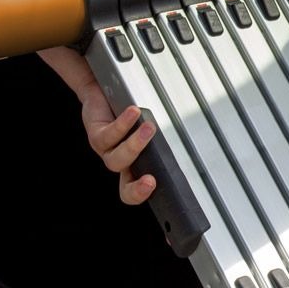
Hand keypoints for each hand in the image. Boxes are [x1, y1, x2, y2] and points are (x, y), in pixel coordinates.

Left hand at [82, 87, 157, 205]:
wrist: (98, 92)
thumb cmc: (124, 110)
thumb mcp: (145, 125)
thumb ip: (161, 136)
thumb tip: (193, 136)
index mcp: (134, 167)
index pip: (137, 193)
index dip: (144, 195)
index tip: (157, 186)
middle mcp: (120, 163)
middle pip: (125, 190)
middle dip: (137, 190)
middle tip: (151, 181)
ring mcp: (107, 151)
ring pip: (118, 160)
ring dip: (135, 146)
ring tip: (150, 128)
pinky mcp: (96, 135)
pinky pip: (108, 134)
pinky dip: (123, 124)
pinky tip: (134, 112)